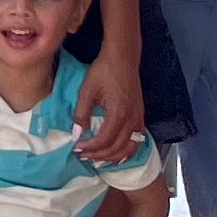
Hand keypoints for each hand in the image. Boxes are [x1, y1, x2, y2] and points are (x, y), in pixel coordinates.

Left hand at [75, 46, 144, 163]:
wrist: (123, 58)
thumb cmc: (103, 71)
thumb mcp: (86, 91)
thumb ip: (81, 114)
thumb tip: (76, 134)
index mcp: (118, 114)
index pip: (103, 141)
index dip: (89, 148)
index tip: (76, 148)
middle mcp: (131, 120)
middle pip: (117, 148)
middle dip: (99, 155)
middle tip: (83, 156)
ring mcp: (138, 118)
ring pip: (129, 148)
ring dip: (113, 157)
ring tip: (98, 159)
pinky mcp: (140, 115)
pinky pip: (137, 140)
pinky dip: (127, 150)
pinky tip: (116, 152)